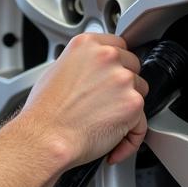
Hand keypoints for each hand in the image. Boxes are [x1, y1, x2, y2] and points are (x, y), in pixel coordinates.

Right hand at [21, 33, 149, 168]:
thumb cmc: (45, 111)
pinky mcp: (133, 104)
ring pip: (140, 92)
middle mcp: (107, 57)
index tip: (112, 75)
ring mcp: (123, 79)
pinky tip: (113, 142)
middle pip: (132, 67)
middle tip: (106, 102)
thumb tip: (90, 71)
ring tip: (105, 123)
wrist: (46, 137)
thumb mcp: (56, 71)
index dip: (116, 63)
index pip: (118, 45)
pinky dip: (131, 136)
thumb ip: (81, 64)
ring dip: (128, 108)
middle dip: (123, 85)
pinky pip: (142, 122)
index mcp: (87, 45)